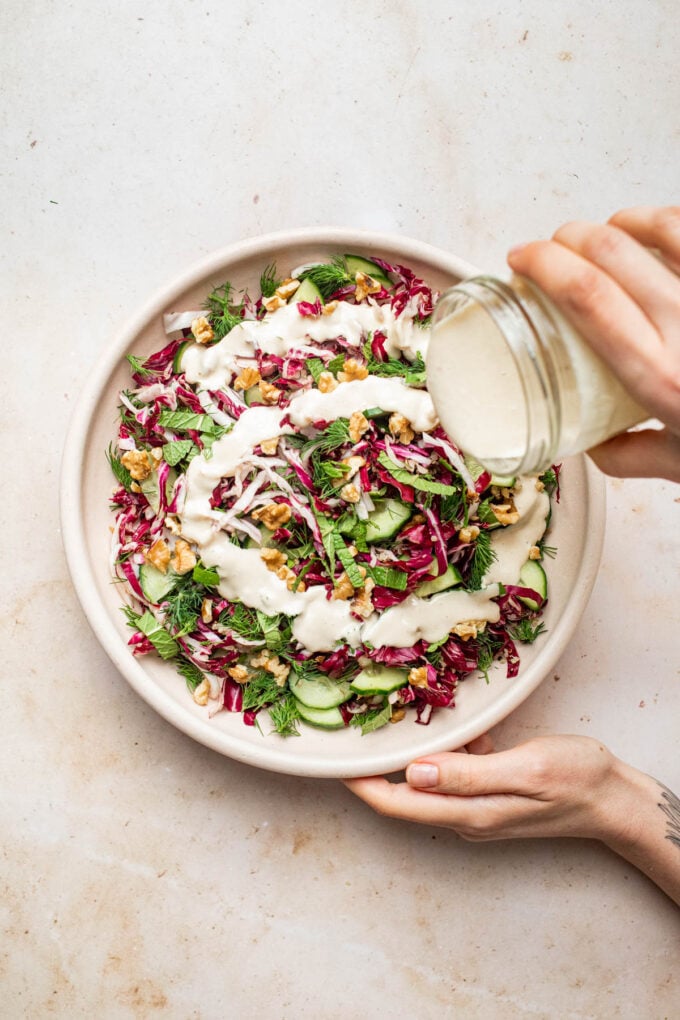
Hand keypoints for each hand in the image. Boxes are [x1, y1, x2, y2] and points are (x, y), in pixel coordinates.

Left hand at [344, 733, 637, 841]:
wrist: (613, 798)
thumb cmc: (576, 780)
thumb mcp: (525, 768)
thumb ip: (469, 773)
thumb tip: (414, 773)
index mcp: (470, 811)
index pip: (396, 803)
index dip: (359, 783)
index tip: (331, 761)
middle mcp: (465, 814)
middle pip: (401, 795)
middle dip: (371, 768)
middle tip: (347, 733)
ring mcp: (476, 805)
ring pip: (424, 780)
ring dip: (404, 754)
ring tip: (380, 719)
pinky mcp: (488, 792)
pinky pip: (451, 770)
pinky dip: (441, 747)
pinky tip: (443, 719)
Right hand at [507, 205, 679, 481]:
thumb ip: (633, 456)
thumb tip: (595, 444)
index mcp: (659, 377)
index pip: (586, 295)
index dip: (544, 263)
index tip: (521, 257)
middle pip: (612, 250)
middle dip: (570, 237)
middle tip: (555, 247)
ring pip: (661, 226)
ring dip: (621, 221)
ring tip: (607, 231)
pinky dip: (671, 222)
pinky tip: (662, 228)